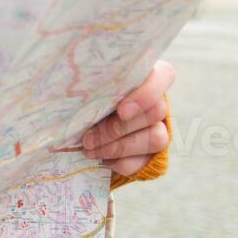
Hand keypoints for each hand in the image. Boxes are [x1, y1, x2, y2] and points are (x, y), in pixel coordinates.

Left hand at [80, 59, 173, 176]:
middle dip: (118, 128)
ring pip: (156, 139)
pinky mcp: (152, 154)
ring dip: (118, 147)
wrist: (79, 126)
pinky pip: (144, 161)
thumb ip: (89, 80)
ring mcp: (158, 128)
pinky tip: (101, 158)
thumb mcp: (84, 84)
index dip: (147, 94)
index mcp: (144, 77)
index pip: (164, 75)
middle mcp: (156, 101)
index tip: (121, 110)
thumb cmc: (80, 96)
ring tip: (89, 148)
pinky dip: (120, 162)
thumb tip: (73, 81)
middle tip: (88, 137)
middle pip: (156, 112)